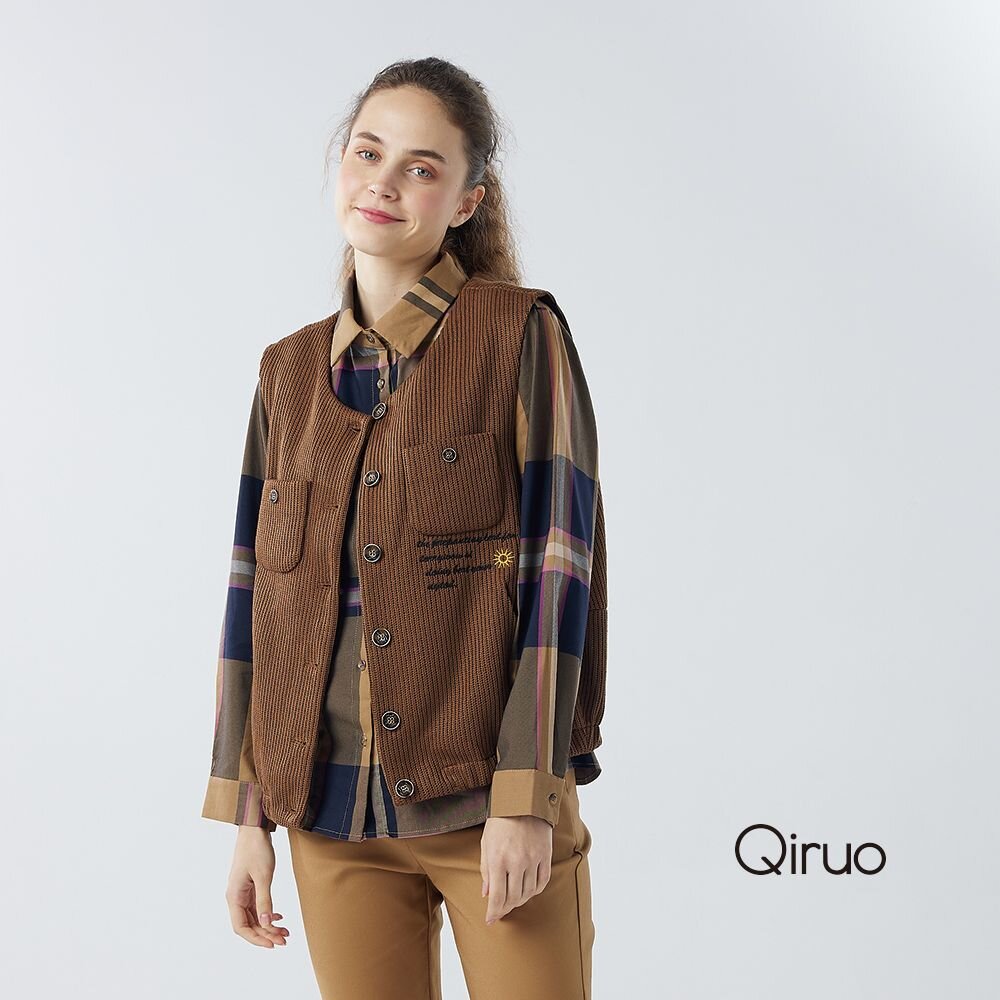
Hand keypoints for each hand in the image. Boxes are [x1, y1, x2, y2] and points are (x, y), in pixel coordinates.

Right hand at [225, 825, 289, 947]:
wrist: (254, 829)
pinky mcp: (250, 886)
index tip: (272, 944)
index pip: (241, 927)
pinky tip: (279, 916)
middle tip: (285, 939)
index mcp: (234, 896)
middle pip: (249, 924)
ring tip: (285, 931)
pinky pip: (257, 906)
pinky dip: (268, 913)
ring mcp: (242, 892)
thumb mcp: (264, 876)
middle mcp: (236, 897)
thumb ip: (265, 900)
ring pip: (254, 916)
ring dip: (268, 925)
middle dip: (266, 934)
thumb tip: (266, 923)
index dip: (256, 939)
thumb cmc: (257, 849)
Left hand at [480, 815, 553, 924]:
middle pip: (513, 898)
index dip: (493, 912)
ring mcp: (533, 860)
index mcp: (498, 859)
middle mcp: (517, 862)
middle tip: (501, 911)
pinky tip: (528, 890)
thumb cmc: (500, 821)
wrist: (523, 800)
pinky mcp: (545, 856)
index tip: (490, 920)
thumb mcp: (486, 843)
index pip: (497, 897)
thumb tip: (486, 894)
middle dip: (505, 908)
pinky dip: (535, 891)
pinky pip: (542, 882)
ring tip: (513, 900)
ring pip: (528, 893)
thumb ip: (486, 870)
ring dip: (520, 900)